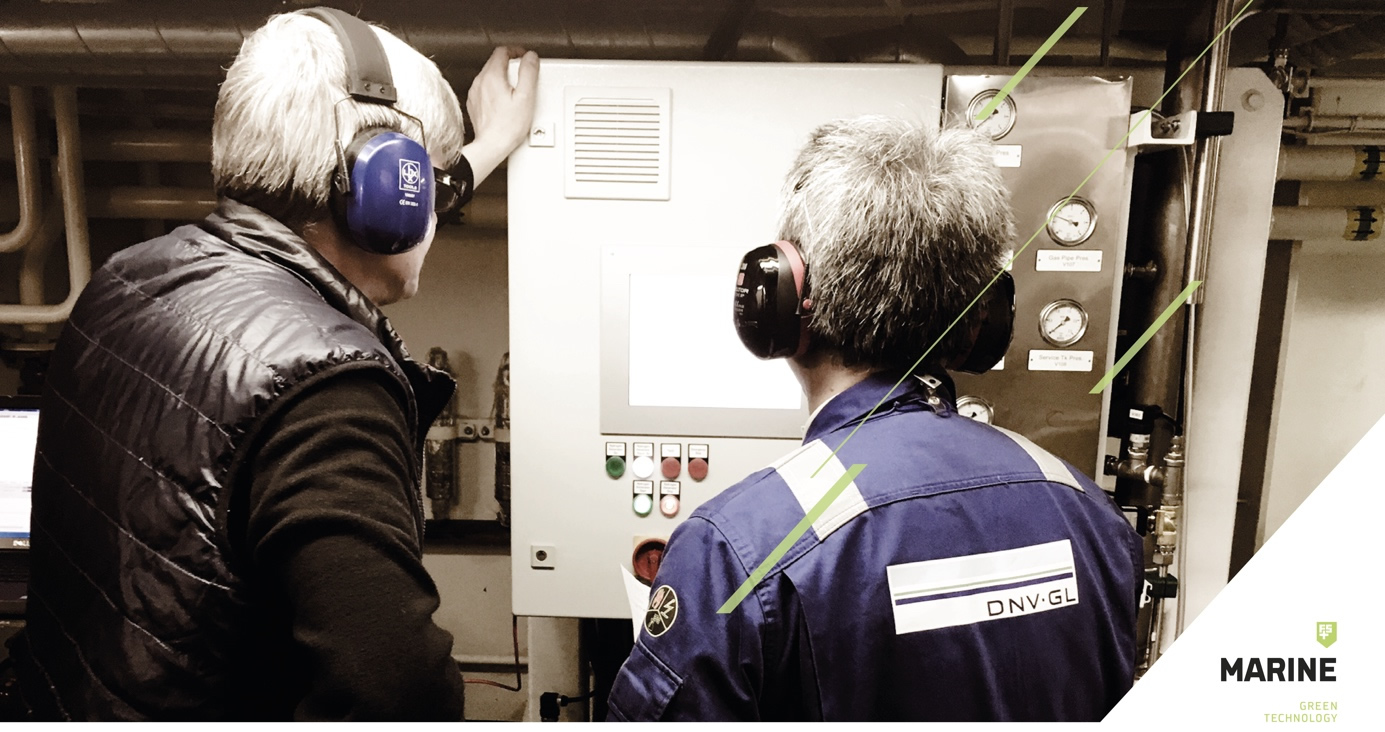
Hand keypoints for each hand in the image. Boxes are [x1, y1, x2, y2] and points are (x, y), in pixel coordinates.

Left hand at [463, 46, 538, 188]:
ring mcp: (476, 93)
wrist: (492, 145)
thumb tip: (530, 57)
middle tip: (523, 74)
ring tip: (515, 89)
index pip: (502, 51)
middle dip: (510, 64)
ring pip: (489, 75)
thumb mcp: (526, 97)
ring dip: (502, 77)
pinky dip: (495, 89)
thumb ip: (528, 73)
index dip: (516, 51)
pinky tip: (505, 101)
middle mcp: (480, 82)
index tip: (524, 57)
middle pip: (495, 62)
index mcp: (492, 76)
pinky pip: (485, 88)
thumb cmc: (508, 126)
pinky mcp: (475, 103)